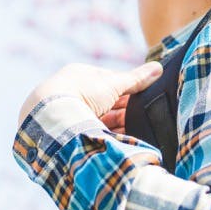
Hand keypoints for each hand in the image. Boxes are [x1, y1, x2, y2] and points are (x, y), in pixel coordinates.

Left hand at [19, 61, 161, 126]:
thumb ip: (136, 79)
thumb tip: (158, 68)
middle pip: (106, 102)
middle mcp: (74, 93)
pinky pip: (93, 133)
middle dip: (123, 110)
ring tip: (135, 131)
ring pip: (100, 119)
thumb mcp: (113, 83)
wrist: (52, 116)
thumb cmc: (80, 92)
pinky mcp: (70, 132)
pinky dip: (108, 135)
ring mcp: (71, 113)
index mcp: (81, 75)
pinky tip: (120, 141)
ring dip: (117, 125)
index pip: (109, 81)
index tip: (143, 100)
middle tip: (143, 117)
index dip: (128, 90)